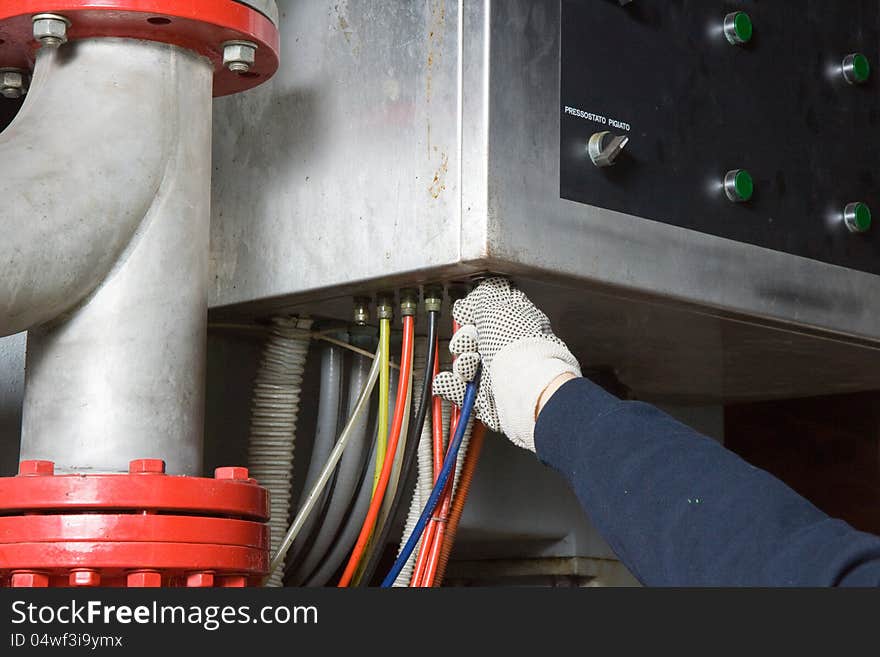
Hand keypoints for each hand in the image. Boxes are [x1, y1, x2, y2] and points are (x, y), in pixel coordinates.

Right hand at [433, 278, 580, 451]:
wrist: (523, 388)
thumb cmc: (518, 347)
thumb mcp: (496, 307)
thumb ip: (481, 299)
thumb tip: (470, 301)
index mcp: (518, 322)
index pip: (492, 311)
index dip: (475, 312)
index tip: (467, 314)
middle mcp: (509, 349)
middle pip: (474, 340)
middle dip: (465, 340)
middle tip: (470, 341)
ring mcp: (499, 374)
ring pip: (466, 364)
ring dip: (460, 363)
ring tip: (470, 365)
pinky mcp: (487, 398)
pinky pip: (461, 389)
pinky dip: (452, 385)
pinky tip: (451, 380)